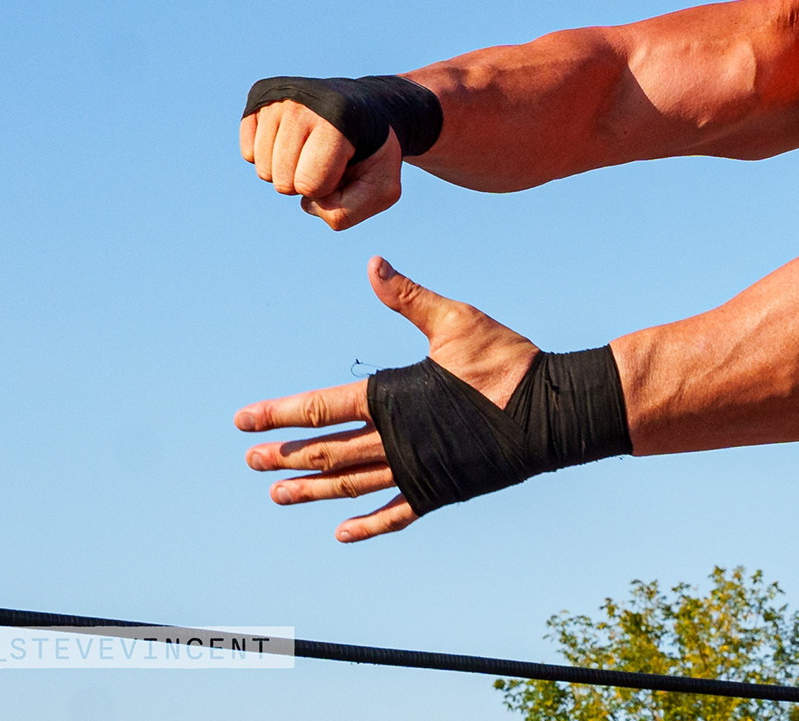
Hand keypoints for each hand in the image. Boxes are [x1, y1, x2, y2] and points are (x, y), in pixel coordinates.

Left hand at [234, 257, 541, 542]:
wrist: (554, 409)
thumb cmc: (506, 360)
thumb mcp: (456, 320)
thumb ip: (408, 298)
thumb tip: (372, 266)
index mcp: (392, 396)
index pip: (321, 407)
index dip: (280, 414)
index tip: (244, 420)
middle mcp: (395, 439)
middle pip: (326, 451)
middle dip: (285, 455)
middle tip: (251, 461)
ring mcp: (416, 469)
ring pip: (350, 486)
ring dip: (312, 491)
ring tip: (279, 494)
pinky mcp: (440, 489)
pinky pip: (395, 514)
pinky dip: (367, 525)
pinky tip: (341, 532)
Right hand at [240, 100, 401, 229]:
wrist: (365, 111)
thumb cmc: (372, 153)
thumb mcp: (382, 187)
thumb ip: (350, 211)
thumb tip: (307, 203)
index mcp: (338, 120)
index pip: (310, 183)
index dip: (327, 188)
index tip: (343, 168)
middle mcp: (303, 104)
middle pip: (282, 181)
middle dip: (305, 183)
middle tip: (326, 161)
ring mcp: (278, 99)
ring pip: (262, 170)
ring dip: (287, 172)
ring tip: (311, 151)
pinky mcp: (259, 100)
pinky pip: (248, 152)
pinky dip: (269, 158)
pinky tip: (293, 143)